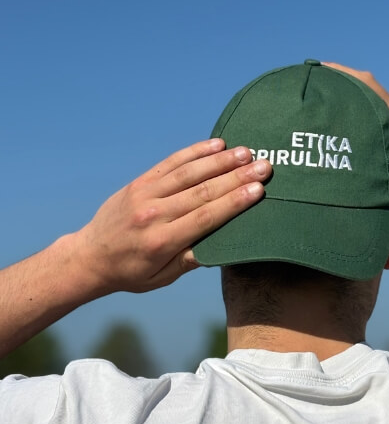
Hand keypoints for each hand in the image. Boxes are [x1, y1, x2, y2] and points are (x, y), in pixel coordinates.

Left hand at [75, 139, 270, 294]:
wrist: (89, 256)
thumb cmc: (132, 272)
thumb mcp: (161, 278)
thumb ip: (190, 261)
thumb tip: (222, 246)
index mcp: (162, 241)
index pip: (205, 217)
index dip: (234, 202)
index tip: (258, 189)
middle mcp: (154, 214)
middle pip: (202, 191)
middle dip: (237, 177)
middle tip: (264, 165)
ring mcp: (146, 194)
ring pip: (189, 172)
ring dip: (220, 160)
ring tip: (246, 152)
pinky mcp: (141, 182)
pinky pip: (171, 162)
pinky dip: (195, 152)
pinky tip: (216, 144)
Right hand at [323, 63, 388, 226]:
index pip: (368, 85)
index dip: (347, 74)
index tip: (324, 68)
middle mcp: (386, 115)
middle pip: (359, 89)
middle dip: (337, 80)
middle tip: (310, 78)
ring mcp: (381, 126)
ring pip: (357, 103)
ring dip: (338, 95)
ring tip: (311, 93)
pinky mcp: (376, 139)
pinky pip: (356, 120)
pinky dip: (341, 114)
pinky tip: (324, 120)